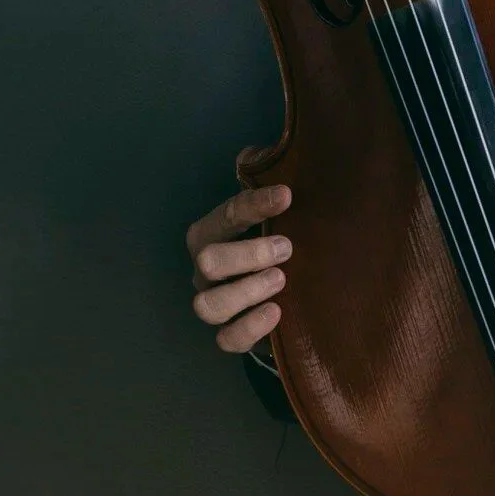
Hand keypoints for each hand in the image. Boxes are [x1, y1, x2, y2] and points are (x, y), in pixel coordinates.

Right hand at [186, 182, 292, 352]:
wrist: (288, 291)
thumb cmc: (278, 239)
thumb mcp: (277, 209)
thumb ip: (266, 176)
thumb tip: (256, 155)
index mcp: (213, 233)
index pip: (225, 215)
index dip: (254, 204)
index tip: (287, 196)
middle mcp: (206, 269)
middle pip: (208, 261)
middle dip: (248, 253)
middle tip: (287, 248)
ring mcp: (216, 303)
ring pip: (210, 305)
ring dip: (247, 290)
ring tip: (282, 279)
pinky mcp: (233, 334)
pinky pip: (227, 340)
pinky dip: (250, 327)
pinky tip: (278, 313)